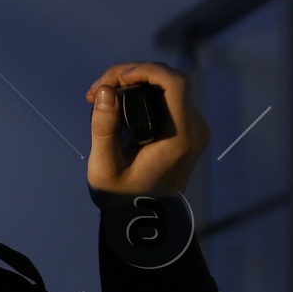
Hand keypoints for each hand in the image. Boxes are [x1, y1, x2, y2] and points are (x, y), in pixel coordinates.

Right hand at [86, 63, 208, 197]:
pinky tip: (117, 102)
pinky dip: (142, 93)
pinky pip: (168, 98)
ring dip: (135, 82)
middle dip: (132, 74)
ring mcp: (194, 129)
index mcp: (181, 138)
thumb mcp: (105, 168)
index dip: (145, 70)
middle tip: (97, 90)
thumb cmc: (124, 199)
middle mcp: (195, 130)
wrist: (145, 220)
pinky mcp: (187, 130)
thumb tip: (105, 91)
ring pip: (168, 85)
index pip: (175, 83)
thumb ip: (103, 128)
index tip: (115, 80)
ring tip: (102, 96)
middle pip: (170, 80)